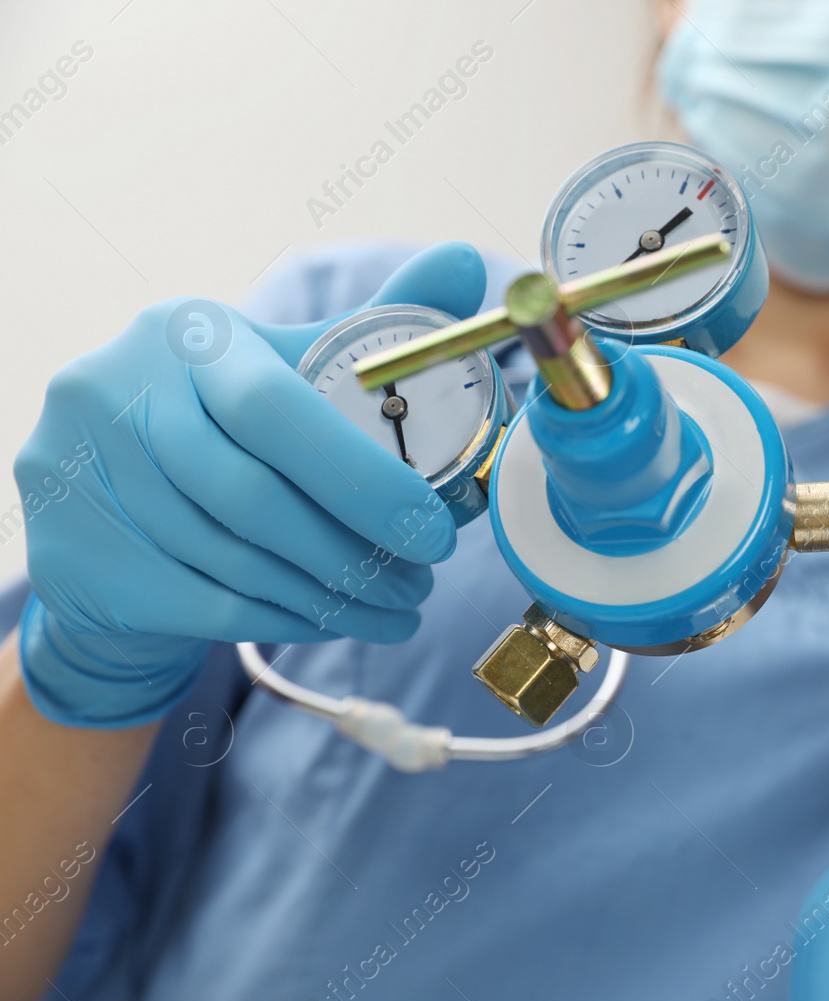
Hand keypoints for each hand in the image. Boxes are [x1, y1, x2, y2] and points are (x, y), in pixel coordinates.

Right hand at [15, 242, 486, 726]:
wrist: (102, 491)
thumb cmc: (223, 417)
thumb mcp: (285, 359)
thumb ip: (376, 322)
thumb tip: (463, 263)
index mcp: (182, 334)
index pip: (275, 407)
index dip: (364, 478)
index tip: (437, 529)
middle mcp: (116, 394)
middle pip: (253, 497)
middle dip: (356, 552)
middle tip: (424, 577)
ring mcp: (82, 475)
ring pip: (236, 560)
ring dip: (336, 596)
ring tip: (401, 605)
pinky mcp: (75, 555)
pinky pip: (207, 603)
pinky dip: (287, 618)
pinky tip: (342, 621)